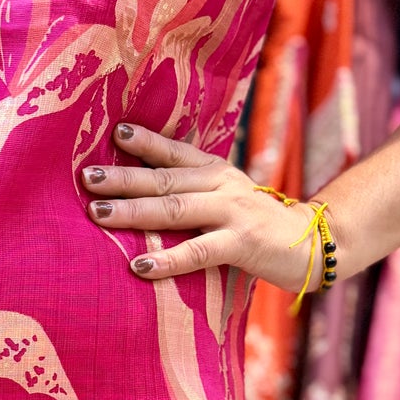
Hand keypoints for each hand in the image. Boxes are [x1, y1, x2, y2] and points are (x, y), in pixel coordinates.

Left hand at [81, 123, 324, 291]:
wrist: (313, 244)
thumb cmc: (258, 225)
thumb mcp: (227, 198)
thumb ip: (193, 193)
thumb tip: (141, 193)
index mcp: (215, 171)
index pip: (174, 151)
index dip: (144, 141)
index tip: (113, 132)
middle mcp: (221, 185)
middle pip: (164, 179)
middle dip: (122, 178)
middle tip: (86, 177)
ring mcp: (232, 212)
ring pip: (174, 209)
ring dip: (133, 211)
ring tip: (97, 212)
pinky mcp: (242, 243)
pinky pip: (198, 251)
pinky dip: (167, 259)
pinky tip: (139, 266)